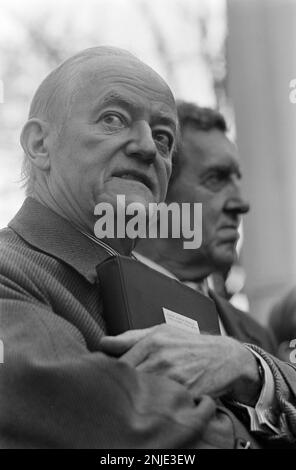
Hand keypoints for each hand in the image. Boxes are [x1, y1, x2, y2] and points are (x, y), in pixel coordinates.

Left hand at [100, 324, 261, 405]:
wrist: (227, 357)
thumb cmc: (189, 344)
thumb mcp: (162, 331)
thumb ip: (131, 337)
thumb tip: (102, 342)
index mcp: (152, 342)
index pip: (119, 364)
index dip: (112, 375)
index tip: (111, 380)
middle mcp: (161, 359)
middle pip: (128, 381)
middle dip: (123, 389)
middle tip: (122, 393)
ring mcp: (174, 379)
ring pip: (143, 395)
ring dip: (137, 400)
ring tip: (138, 400)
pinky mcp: (186, 396)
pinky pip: (163, 406)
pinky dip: (156, 409)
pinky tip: (155, 406)